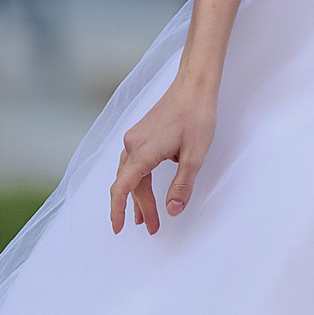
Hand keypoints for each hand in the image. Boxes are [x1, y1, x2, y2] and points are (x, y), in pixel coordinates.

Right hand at [109, 74, 215, 235]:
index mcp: (143, 152)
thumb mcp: (195, 156)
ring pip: (131, 174)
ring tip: (145, 217)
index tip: (118, 229)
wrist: (194, 85)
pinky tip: (147, 188)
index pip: (122, 188)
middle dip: (139, 208)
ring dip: (138, 196)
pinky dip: (139, 180)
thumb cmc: (196, 117)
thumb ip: (182, 185)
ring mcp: (135, 137)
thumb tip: (172, 211)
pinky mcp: (141, 133)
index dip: (117, 210)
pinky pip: (134, 162)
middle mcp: (133, 144)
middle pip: (130, 184)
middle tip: (153, 228)